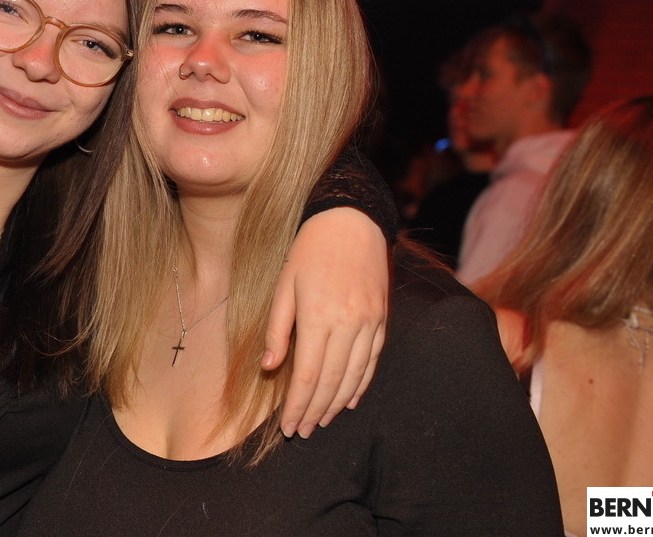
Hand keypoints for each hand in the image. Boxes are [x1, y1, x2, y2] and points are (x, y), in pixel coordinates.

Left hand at [262, 207, 387, 437]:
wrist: (351, 221)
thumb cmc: (308, 250)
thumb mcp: (283, 284)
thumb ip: (278, 328)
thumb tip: (270, 368)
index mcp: (318, 316)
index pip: (308, 375)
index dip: (298, 405)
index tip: (288, 426)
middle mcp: (348, 323)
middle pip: (332, 382)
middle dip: (315, 411)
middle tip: (302, 431)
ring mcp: (369, 322)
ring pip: (354, 376)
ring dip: (337, 404)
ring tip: (322, 421)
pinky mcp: (382, 318)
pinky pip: (372, 360)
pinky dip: (361, 384)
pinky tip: (349, 400)